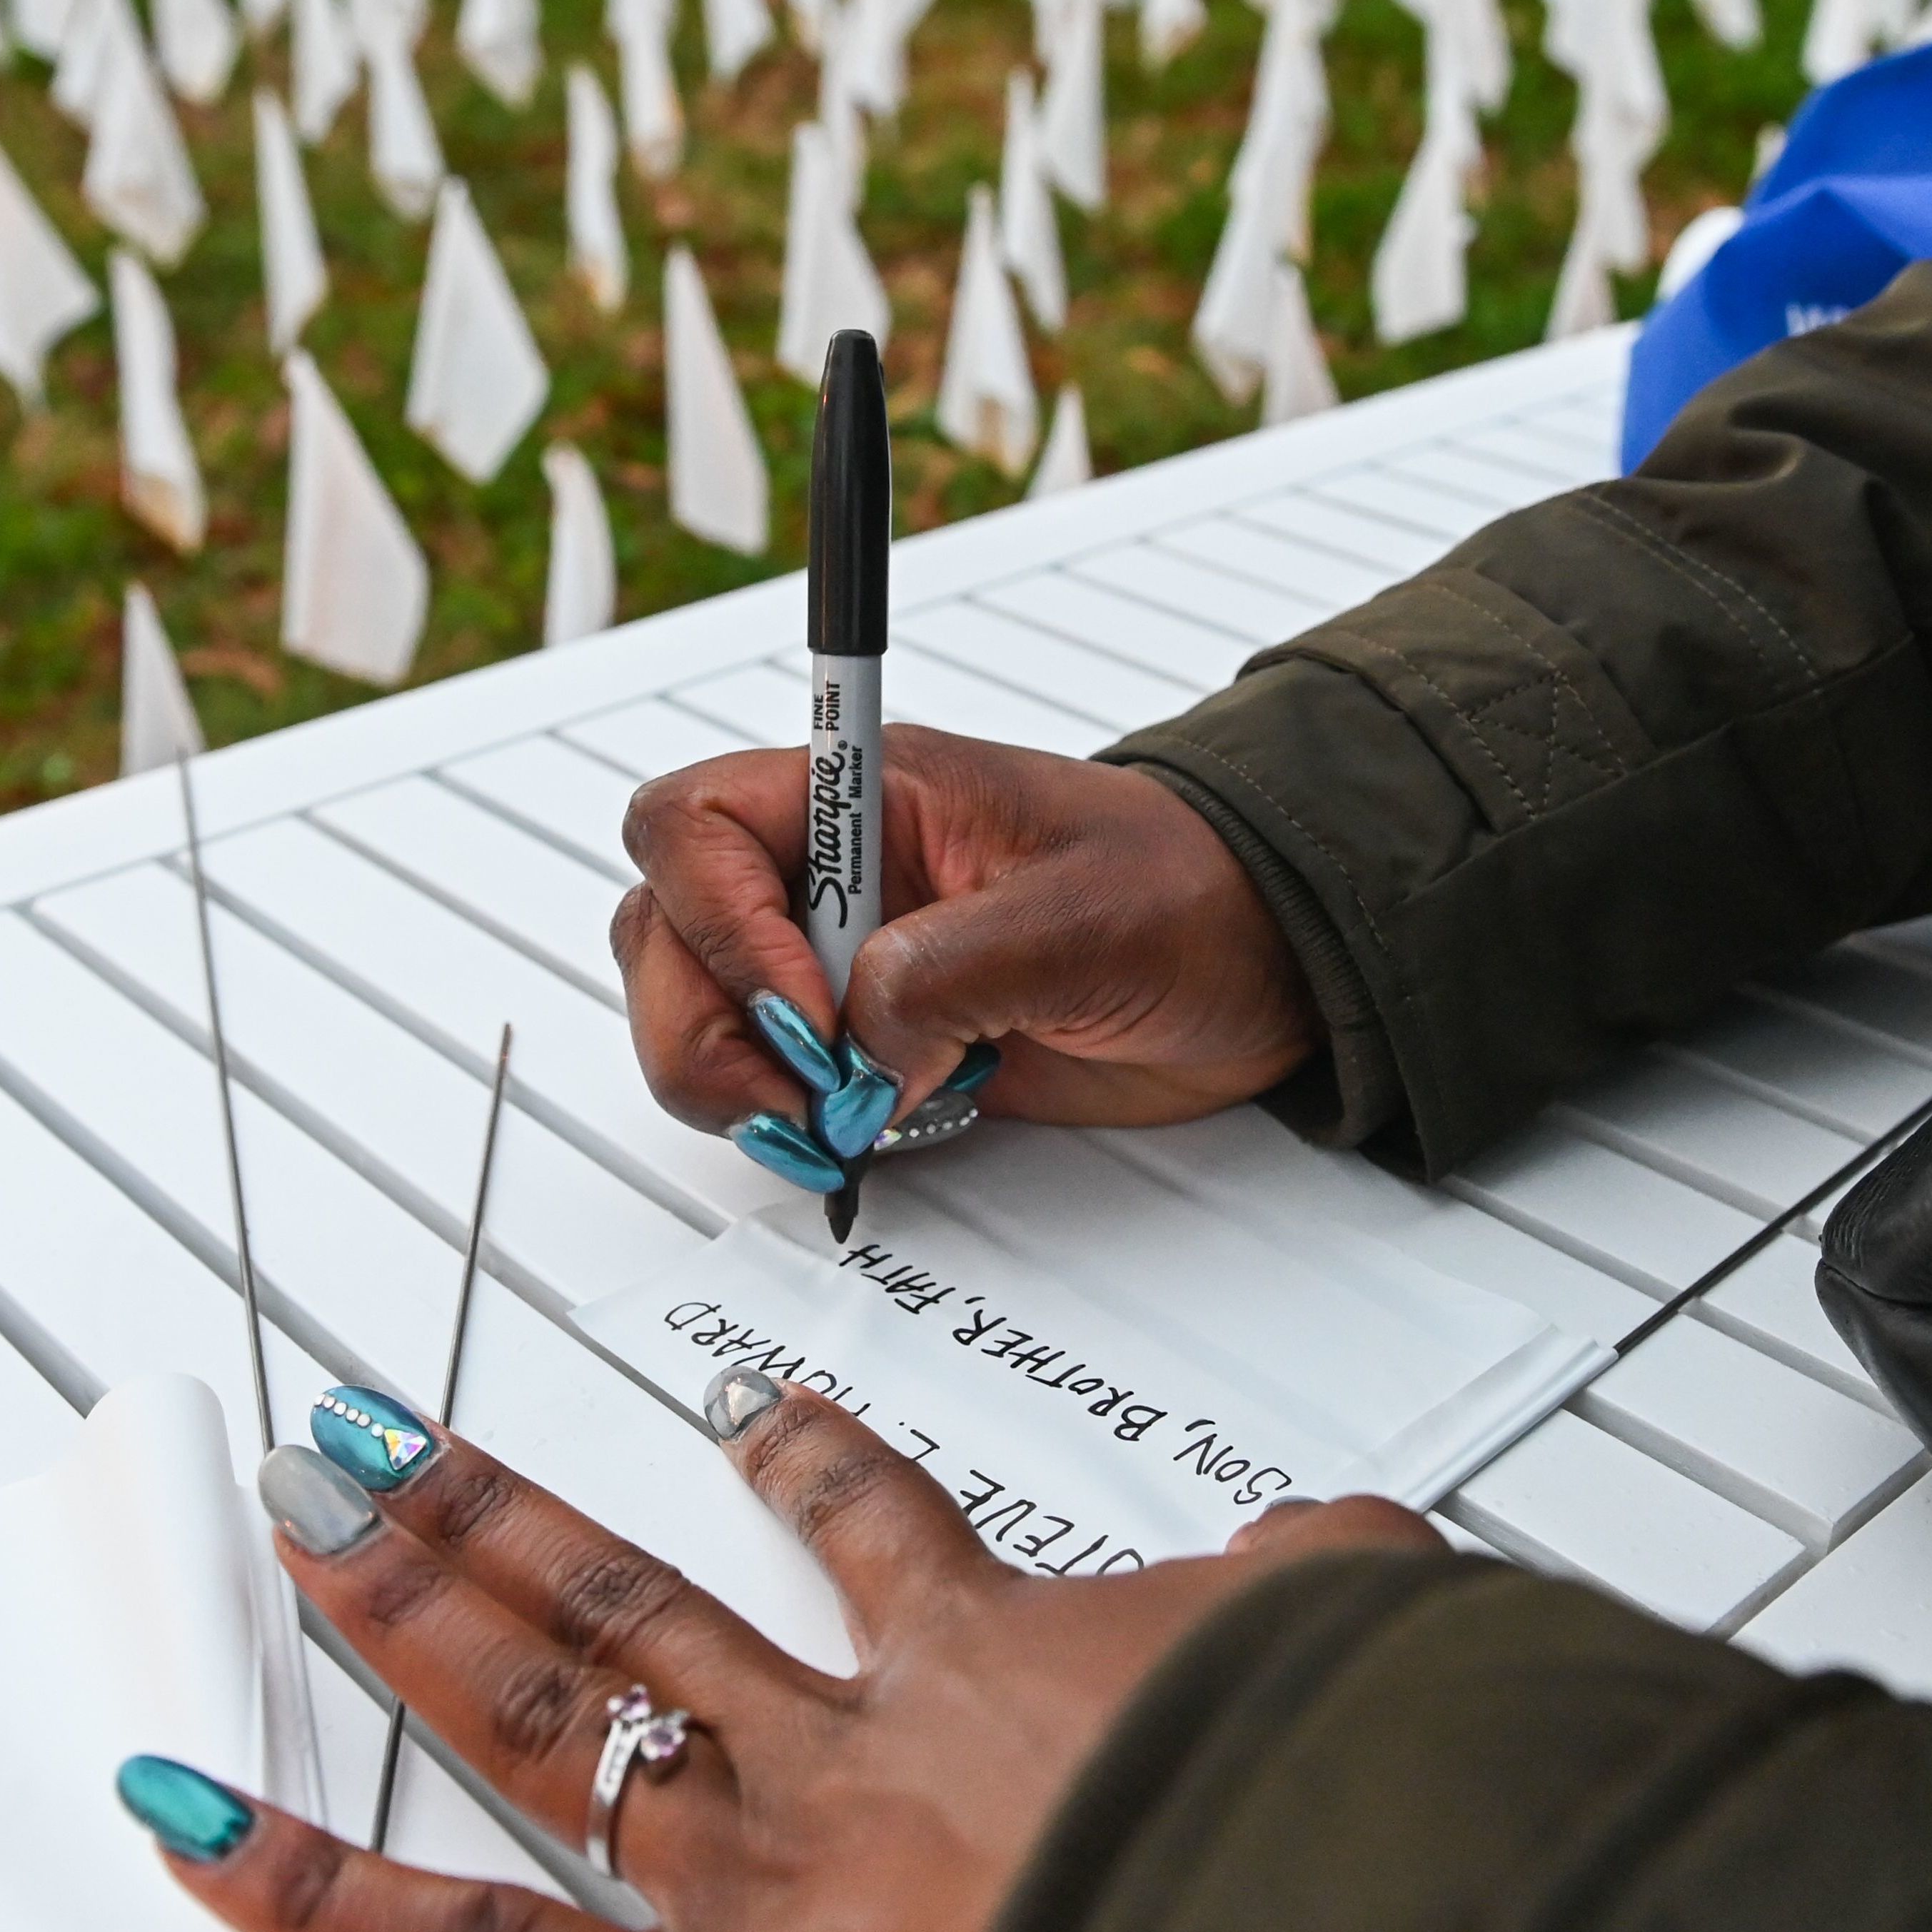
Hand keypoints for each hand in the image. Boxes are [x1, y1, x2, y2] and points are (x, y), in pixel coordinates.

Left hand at [139, 1382, 1439, 1931]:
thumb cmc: (1321, 1822)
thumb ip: (1307, 1577)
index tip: (753, 1418)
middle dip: (496, 1510)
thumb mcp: (1355, 1642)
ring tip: (302, 1517)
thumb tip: (1325, 1544)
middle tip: (385, 1435)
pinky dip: (317, 1898)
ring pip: (543, 1708)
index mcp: (991, 1655)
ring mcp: (759, 1875)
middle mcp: (845, 1746)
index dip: (805, 1460)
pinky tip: (192, 1832)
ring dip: (404, 1606)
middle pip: (634, 1596)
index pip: (874, 1529)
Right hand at [612, 728, 1321, 1134]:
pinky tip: (857, 1136)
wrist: (1265, 968)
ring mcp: (845, 961)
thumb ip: (950, 972)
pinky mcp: (874, 1043)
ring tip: (833, 1121)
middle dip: (706, 1026)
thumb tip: (858, 1045)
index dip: (720, 923)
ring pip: (696, 1011)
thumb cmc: (1196, 898)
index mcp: (869, 794)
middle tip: (804, 1092)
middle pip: (667, 930)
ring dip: (735, 1084)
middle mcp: (837, 874)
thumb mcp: (1081, 919)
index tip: (807, 1009)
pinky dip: (786, 1123)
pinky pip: (769, 1082)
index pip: (698, 824)